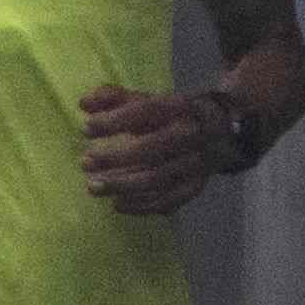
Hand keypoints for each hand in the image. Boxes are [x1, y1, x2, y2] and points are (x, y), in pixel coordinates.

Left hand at [74, 82, 239, 217]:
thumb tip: (83, 103)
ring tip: (92, 187)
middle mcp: (190, 136)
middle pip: (150, 151)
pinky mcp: (196, 185)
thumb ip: (114, 98)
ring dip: (122, 186)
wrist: (220, 131)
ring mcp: (195, 163)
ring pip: (157, 179)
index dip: (114, 120)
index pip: (145, 112)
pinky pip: (168, 201)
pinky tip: (117, 204)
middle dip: (114, 159)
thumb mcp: (148, 100)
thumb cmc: (171, 114)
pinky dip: (141, 206)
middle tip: (84, 163)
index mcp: (177, 108)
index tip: (86, 128)